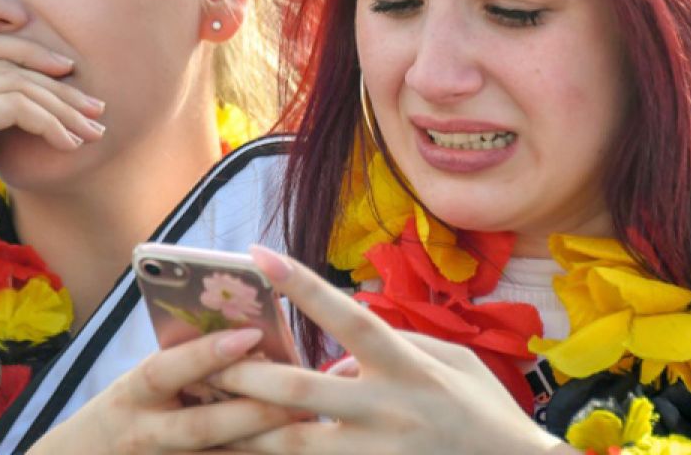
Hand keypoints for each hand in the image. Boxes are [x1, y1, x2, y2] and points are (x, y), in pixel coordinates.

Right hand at [0, 32, 104, 265]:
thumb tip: (36, 77)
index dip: (24, 51)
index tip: (65, 71)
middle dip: (52, 82)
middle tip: (93, 106)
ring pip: (12, 83)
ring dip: (60, 106)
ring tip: (91, 130)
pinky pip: (15, 106)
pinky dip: (50, 122)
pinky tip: (69, 144)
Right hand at [28, 328, 296, 454]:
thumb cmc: (125, 413)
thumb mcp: (138, 385)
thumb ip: (181, 367)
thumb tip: (248, 337)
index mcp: (134, 393)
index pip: (169, 369)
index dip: (209, 353)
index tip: (252, 334)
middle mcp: (145, 434)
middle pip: (204, 427)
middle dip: (253, 412)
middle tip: (301, 396)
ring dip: (265, 447)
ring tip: (308, 428)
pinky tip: (289, 453)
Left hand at [208, 246, 571, 454]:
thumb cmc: (484, 414)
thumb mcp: (453, 362)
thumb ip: (393, 346)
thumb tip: (336, 360)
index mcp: (408, 367)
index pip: (346, 317)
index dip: (301, 285)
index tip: (258, 256)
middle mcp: (389, 409)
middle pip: (298, 390)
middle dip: (244, 375)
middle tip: (205, 361)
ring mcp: (378, 454)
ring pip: (293, 444)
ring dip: (246, 430)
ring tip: (209, 415)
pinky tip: (248, 452)